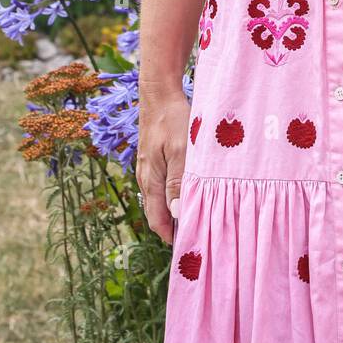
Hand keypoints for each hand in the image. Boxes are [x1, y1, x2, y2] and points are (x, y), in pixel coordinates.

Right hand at [135, 88, 189, 245]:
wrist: (159, 94)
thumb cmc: (172, 120)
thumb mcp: (180, 150)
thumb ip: (178, 182)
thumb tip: (177, 213)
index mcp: (150, 181)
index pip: (157, 220)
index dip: (171, 236)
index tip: (188, 248)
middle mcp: (146, 178)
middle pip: (157, 213)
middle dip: (174, 227)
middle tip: (196, 237)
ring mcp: (148, 169)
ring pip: (160, 199)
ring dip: (174, 211)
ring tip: (196, 218)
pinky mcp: (154, 159)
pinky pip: (162, 185)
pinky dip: (173, 195)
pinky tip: (188, 192)